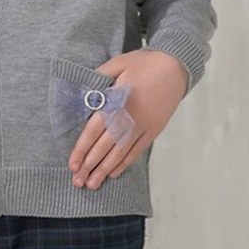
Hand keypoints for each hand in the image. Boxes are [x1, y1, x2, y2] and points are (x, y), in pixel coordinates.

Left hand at [68, 49, 188, 189]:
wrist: (176, 65)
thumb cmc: (144, 63)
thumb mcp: (117, 63)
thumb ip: (98, 77)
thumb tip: (80, 93)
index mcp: (118, 101)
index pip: (95, 130)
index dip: (82, 148)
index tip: (73, 164)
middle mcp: (131, 118)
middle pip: (105, 146)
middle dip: (90, 166)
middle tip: (78, 181)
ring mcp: (144, 126)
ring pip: (120, 153)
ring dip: (105, 170)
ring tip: (92, 184)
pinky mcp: (154, 129)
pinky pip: (137, 150)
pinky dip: (124, 163)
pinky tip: (113, 173)